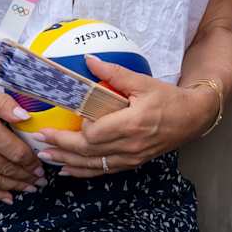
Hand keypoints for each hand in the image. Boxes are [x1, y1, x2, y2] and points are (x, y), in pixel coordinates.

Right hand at [0, 77, 44, 203]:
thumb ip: (5, 105)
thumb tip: (26, 117)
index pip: (16, 152)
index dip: (32, 162)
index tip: (42, 166)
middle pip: (8, 169)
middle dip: (27, 177)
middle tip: (41, 181)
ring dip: (14, 187)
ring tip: (29, 189)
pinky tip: (7, 196)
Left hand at [36, 56, 215, 177]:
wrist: (192, 118)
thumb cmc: (168, 98)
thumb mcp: (143, 82)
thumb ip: (114, 72)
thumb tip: (89, 60)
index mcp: (132, 124)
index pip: (96, 134)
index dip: (81, 128)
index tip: (72, 118)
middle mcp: (130, 146)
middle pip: (89, 151)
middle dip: (62, 146)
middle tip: (39, 140)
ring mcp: (131, 158)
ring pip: (93, 165)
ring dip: (67, 161)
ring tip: (46, 157)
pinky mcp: (132, 163)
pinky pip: (103, 171)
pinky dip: (83, 172)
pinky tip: (68, 170)